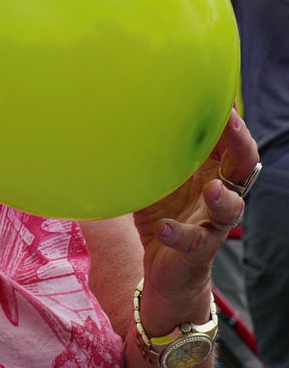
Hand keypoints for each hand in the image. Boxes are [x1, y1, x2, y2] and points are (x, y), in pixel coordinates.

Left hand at [133, 106, 258, 300]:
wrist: (164, 271)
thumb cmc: (163, 213)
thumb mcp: (157, 177)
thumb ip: (152, 151)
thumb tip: (125, 113)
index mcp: (211, 171)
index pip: (229, 141)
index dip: (229, 120)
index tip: (220, 96)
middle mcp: (218, 193)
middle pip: (243, 165)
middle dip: (240, 143)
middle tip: (231, 122)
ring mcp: (212, 223)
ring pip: (231, 208)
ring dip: (223, 197)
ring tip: (212, 188)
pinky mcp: (198, 249)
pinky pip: (193, 241)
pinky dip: (179, 233)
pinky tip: (165, 229)